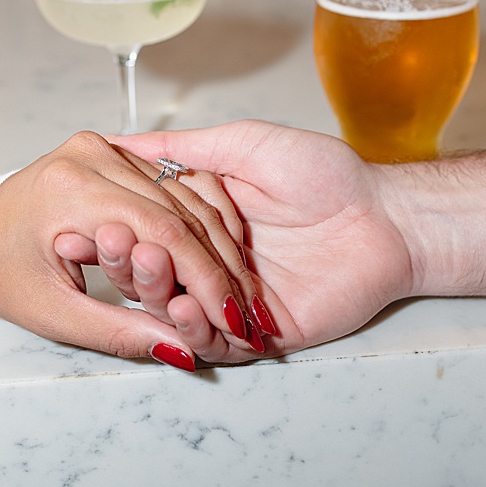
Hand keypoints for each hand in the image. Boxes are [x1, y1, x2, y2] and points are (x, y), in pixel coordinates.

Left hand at [0, 131, 266, 369]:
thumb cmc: (1, 269)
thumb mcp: (51, 313)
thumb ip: (118, 331)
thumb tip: (182, 350)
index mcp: (71, 189)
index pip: (163, 232)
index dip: (205, 278)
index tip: (230, 317)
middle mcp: (93, 156)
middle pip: (183, 213)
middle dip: (220, 268)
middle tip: (246, 313)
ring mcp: (109, 148)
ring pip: (189, 197)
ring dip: (221, 246)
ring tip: (241, 291)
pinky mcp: (120, 151)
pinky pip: (179, 184)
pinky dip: (206, 222)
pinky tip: (227, 254)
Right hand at [111, 122, 415, 356]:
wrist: (388, 216)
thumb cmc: (329, 175)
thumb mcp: (246, 145)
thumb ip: (185, 149)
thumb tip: (121, 142)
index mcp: (203, 223)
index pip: (146, 234)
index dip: (121, 229)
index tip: (97, 215)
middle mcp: (213, 265)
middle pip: (154, 279)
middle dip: (132, 265)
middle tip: (118, 244)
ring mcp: (236, 302)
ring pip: (178, 316)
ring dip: (158, 297)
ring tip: (152, 269)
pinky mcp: (264, 335)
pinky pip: (220, 344)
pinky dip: (197, 330)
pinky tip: (185, 306)